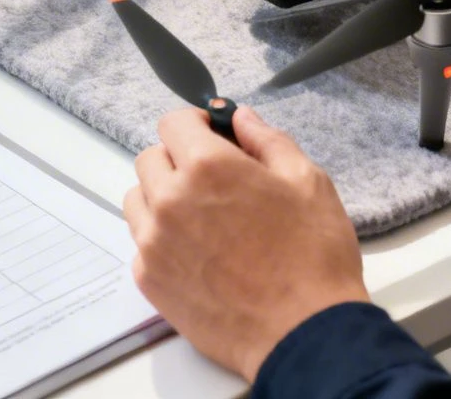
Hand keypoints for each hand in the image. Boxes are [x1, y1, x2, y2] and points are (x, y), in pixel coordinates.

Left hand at [123, 105, 367, 380]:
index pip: (173, 123)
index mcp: (208, 167)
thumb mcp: (307, 182)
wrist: (303, 333)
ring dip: (162, 197)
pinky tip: (198, 252)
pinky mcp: (150, 280)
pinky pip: (141, 242)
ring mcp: (154, 242)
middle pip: (151, 159)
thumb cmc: (313, 257)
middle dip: (179, 160)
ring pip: (138, 199)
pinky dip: (161, 239)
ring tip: (202, 217)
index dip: (196, 124)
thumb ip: (267, 140)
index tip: (213, 137)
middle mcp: (170, 200)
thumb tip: (240, 117)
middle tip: (214, 181)